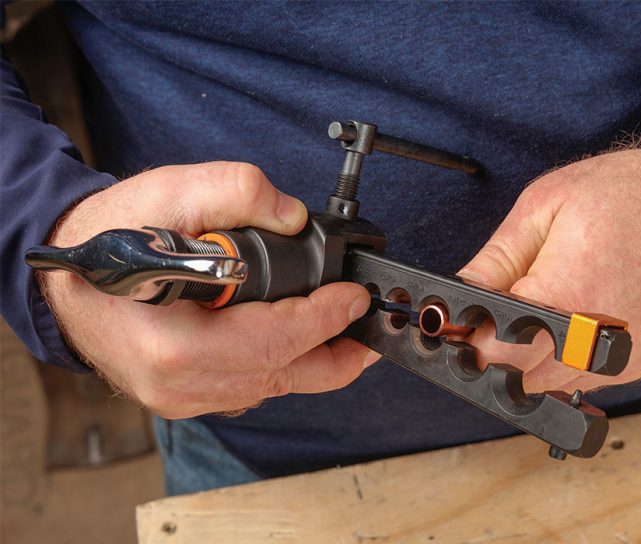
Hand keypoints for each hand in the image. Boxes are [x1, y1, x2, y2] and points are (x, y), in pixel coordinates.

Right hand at [43, 162, 379, 417]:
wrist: (68, 274)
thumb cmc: (111, 237)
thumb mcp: (169, 193)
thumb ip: (235, 191)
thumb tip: (293, 216)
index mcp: (174, 344)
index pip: (274, 339)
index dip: (325, 318)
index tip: (354, 296)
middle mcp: (178, 383)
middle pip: (279, 375)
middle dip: (335, 354)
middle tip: (369, 334)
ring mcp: (180, 397)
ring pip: (267, 387)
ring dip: (311, 361)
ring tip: (342, 335)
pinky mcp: (182, 396)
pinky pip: (247, 389)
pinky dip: (280, 367)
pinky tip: (297, 343)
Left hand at [458, 149, 640, 393]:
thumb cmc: (628, 198)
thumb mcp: (545, 207)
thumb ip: (495, 259)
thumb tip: (456, 294)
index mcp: (569, 295)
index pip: (498, 352)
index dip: (469, 341)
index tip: (462, 324)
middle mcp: (596, 341)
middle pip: (517, 376)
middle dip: (494, 350)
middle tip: (495, 314)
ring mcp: (617, 361)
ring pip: (544, 382)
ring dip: (526, 356)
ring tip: (537, 308)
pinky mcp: (629, 367)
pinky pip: (575, 377)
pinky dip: (557, 356)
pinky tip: (565, 319)